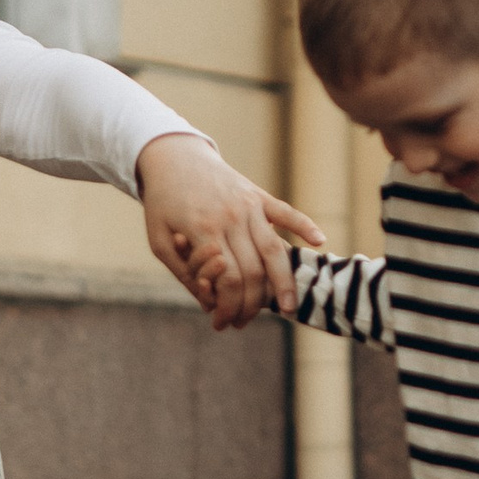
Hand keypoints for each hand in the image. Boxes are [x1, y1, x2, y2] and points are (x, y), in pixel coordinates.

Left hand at [137, 133, 323, 328]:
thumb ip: (182, 271)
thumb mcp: (158, 239)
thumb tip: (208, 302)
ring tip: (288, 307)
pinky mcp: (258, 195)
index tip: (222, 323)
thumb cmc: (163, 201)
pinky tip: (320, 242)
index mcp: (203, 228)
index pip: (228, 278)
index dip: (229, 306)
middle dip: (251, 304)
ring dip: (284, 282)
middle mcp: (231, 217)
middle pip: (253, 270)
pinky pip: (286, 212)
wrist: (173, 155)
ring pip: (274, 249)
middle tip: (244, 322)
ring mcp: (248, 204)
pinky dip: (304, 226)